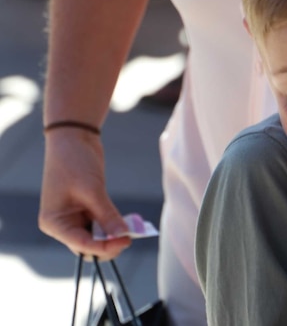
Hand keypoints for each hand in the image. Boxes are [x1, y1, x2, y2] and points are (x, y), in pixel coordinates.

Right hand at [39, 129, 130, 258]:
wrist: (74, 138)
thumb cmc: (74, 161)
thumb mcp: (92, 189)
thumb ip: (107, 214)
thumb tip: (123, 235)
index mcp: (54, 223)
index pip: (81, 245)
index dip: (104, 247)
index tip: (126, 241)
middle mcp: (62, 224)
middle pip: (89, 246)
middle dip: (110, 244)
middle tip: (131, 235)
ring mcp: (74, 218)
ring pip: (97, 238)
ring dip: (114, 235)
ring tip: (133, 228)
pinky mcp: (87, 210)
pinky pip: (102, 226)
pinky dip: (115, 226)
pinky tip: (129, 222)